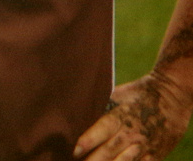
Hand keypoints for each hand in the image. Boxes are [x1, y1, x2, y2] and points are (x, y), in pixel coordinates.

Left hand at [76, 73, 192, 159]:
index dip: (88, 141)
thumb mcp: (117, 94)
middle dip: (92, 160)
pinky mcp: (155, 155)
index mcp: (121, 116)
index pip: (102, 130)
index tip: (74, 150)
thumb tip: (76, 111)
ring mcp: (144, 146)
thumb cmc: (138, 93)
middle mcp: (132, 133)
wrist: (172, 96)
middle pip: (109, 151)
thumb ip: (100, 107)